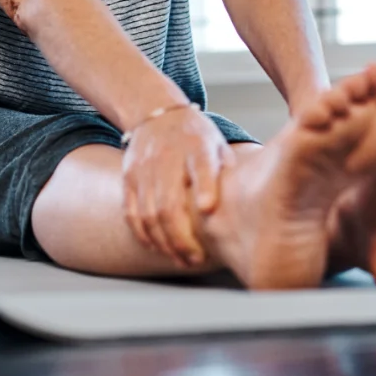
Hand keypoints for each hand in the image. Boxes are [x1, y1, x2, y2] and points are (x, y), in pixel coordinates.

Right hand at [120, 106, 230, 266]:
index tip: (208, 208)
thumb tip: (246, 204)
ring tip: (181, 259)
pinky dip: (144, 234)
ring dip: (165, 242)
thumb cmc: (196, 137)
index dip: (204, 187)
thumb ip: (226, 171)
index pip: (200, 165)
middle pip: (169, 202)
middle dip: (182, 237)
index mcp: (196, 145)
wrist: (157, 116)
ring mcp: (144, 167)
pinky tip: (158, 247)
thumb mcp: (217, 144)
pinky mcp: (129, 177)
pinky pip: (132, 212)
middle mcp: (167, 155)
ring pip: (149, 214)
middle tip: (196, 259)